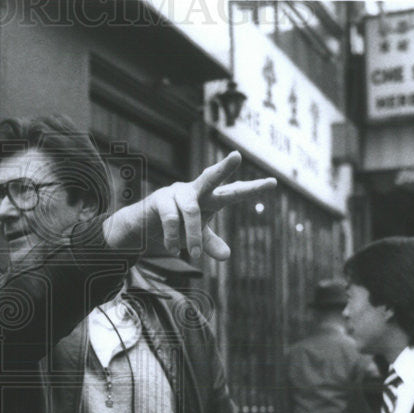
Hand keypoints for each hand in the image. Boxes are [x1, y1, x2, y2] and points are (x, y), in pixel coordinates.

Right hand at [102, 151, 275, 260]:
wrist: (140, 228)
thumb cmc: (173, 227)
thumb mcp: (195, 237)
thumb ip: (210, 243)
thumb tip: (226, 256)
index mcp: (208, 198)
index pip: (233, 192)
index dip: (252, 189)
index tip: (273, 183)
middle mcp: (194, 190)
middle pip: (211, 177)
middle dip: (224, 168)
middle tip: (236, 155)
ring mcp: (176, 193)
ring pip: (191, 211)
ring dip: (194, 236)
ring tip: (195, 256)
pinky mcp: (158, 200)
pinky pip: (171, 218)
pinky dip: (174, 236)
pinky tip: (173, 249)